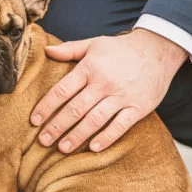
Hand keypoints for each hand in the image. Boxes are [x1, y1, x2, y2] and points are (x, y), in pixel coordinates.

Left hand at [31, 28, 186, 153]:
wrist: (157, 49)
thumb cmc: (121, 49)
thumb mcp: (94, 44)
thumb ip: (70, 49)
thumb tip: (46, 50)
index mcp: (90, 68)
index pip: (63, 90)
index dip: (47, 106)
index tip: (34, 120)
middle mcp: (104, 83)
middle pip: (76, 108)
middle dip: (57, 126)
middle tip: (43, 141)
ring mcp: (122, 96)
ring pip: (95, 119)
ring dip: (77, 135)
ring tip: (62, 148)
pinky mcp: (139, 107)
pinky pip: (121, 125)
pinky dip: (107, 137)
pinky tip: (94, 147)